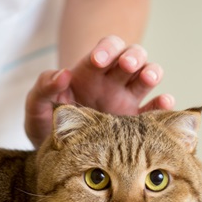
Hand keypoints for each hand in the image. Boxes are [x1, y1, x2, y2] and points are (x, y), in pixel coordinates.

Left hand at [25, 35, 174, 146]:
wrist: (55, 152)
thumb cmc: (46, 123)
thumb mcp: (37, 106)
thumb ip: (44, 87)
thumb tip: (62, 74)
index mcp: (90, 72)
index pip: (106, 49)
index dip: (106, 49)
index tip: (97, 60)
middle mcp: (112, 81)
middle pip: (133, 56)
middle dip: (132, 56)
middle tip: (126, 64)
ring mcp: (126, 100)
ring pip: (147, 76)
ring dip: (151, 72)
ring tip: (148, 77)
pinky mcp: (134, 122)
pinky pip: (154, 110)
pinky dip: (163, 105)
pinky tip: (164, 104)